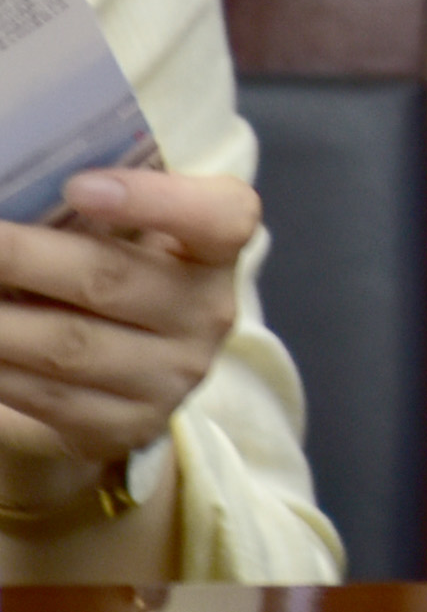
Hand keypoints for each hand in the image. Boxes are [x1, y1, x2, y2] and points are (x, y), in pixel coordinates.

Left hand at [0, 166, 255, 473]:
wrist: (129, 370)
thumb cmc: (114, 270)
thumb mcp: (122, 232)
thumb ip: (86, 211)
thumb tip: (15, 195)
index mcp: (215, 248)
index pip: (221, 218)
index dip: (155, 200)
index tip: (78, 186)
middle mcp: (208, 313)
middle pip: (109, 280)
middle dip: (20, 256)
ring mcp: (172, 376)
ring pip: (67, 346)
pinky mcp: (128, 426)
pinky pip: (45, 396)